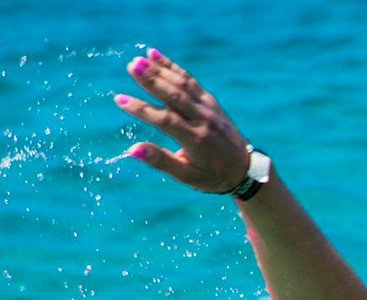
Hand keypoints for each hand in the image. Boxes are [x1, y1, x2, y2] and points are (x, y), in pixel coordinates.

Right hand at [116, 49, 250, 194]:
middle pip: (174, 96)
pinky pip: (190, 81)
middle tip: (131, 66)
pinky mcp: (210, 101)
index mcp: (196, 140)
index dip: (142, 110)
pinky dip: (173, 67)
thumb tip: (132, 150)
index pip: (165, 121)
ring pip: (182, 85)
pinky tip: (154, 55)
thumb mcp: (187, 176)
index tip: (120, 100)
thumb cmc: (212, 176)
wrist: (245, 169)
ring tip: (139, 59)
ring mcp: (208, 108)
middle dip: (152, 81)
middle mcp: (203, 120)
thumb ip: (161, 161)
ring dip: (160, 70)